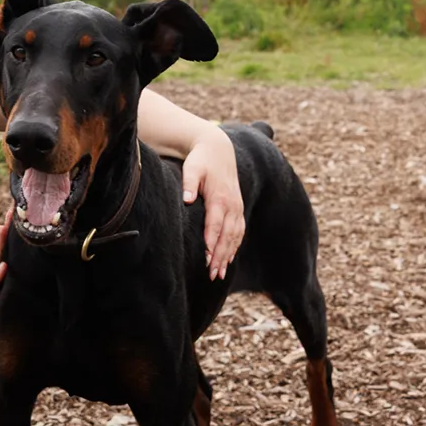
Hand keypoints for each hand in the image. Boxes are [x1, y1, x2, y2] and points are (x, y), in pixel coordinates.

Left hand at [182, 127, 244, 279]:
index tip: (206, 260)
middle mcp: (232, 205)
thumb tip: (186, 199)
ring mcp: (237, 207)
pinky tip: (228, 259)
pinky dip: (234, 247)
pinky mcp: (238, 208)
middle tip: (213, 275)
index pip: (215, 226)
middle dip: (220, 257)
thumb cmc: (201, 161)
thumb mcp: (192, 168)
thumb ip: (189, 184)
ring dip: (228, 256)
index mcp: (220, 198)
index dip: (211, 244)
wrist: (218, 150)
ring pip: (235, 236)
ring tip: (220, 274)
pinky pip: (239, 231)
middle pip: (226, 236)